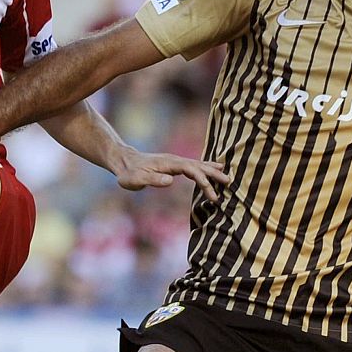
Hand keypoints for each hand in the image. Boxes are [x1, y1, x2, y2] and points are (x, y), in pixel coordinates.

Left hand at [114, 149, 230, 202]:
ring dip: (212, 171)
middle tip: (228, 183)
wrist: (124, 162)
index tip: (210, 192)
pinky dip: (206, 168)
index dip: (202, 179)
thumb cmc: (129, 174)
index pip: (190, 169)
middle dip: (213, 174)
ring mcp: (176, 161)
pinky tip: (215, 169)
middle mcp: (175, 160)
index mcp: (169, 163)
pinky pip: (194, 166)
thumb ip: (153, 180)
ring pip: (198, 165)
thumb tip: (171, 181)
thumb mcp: (136, 180)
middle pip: (198, 165)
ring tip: (227, 177)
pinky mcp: (175, 165)